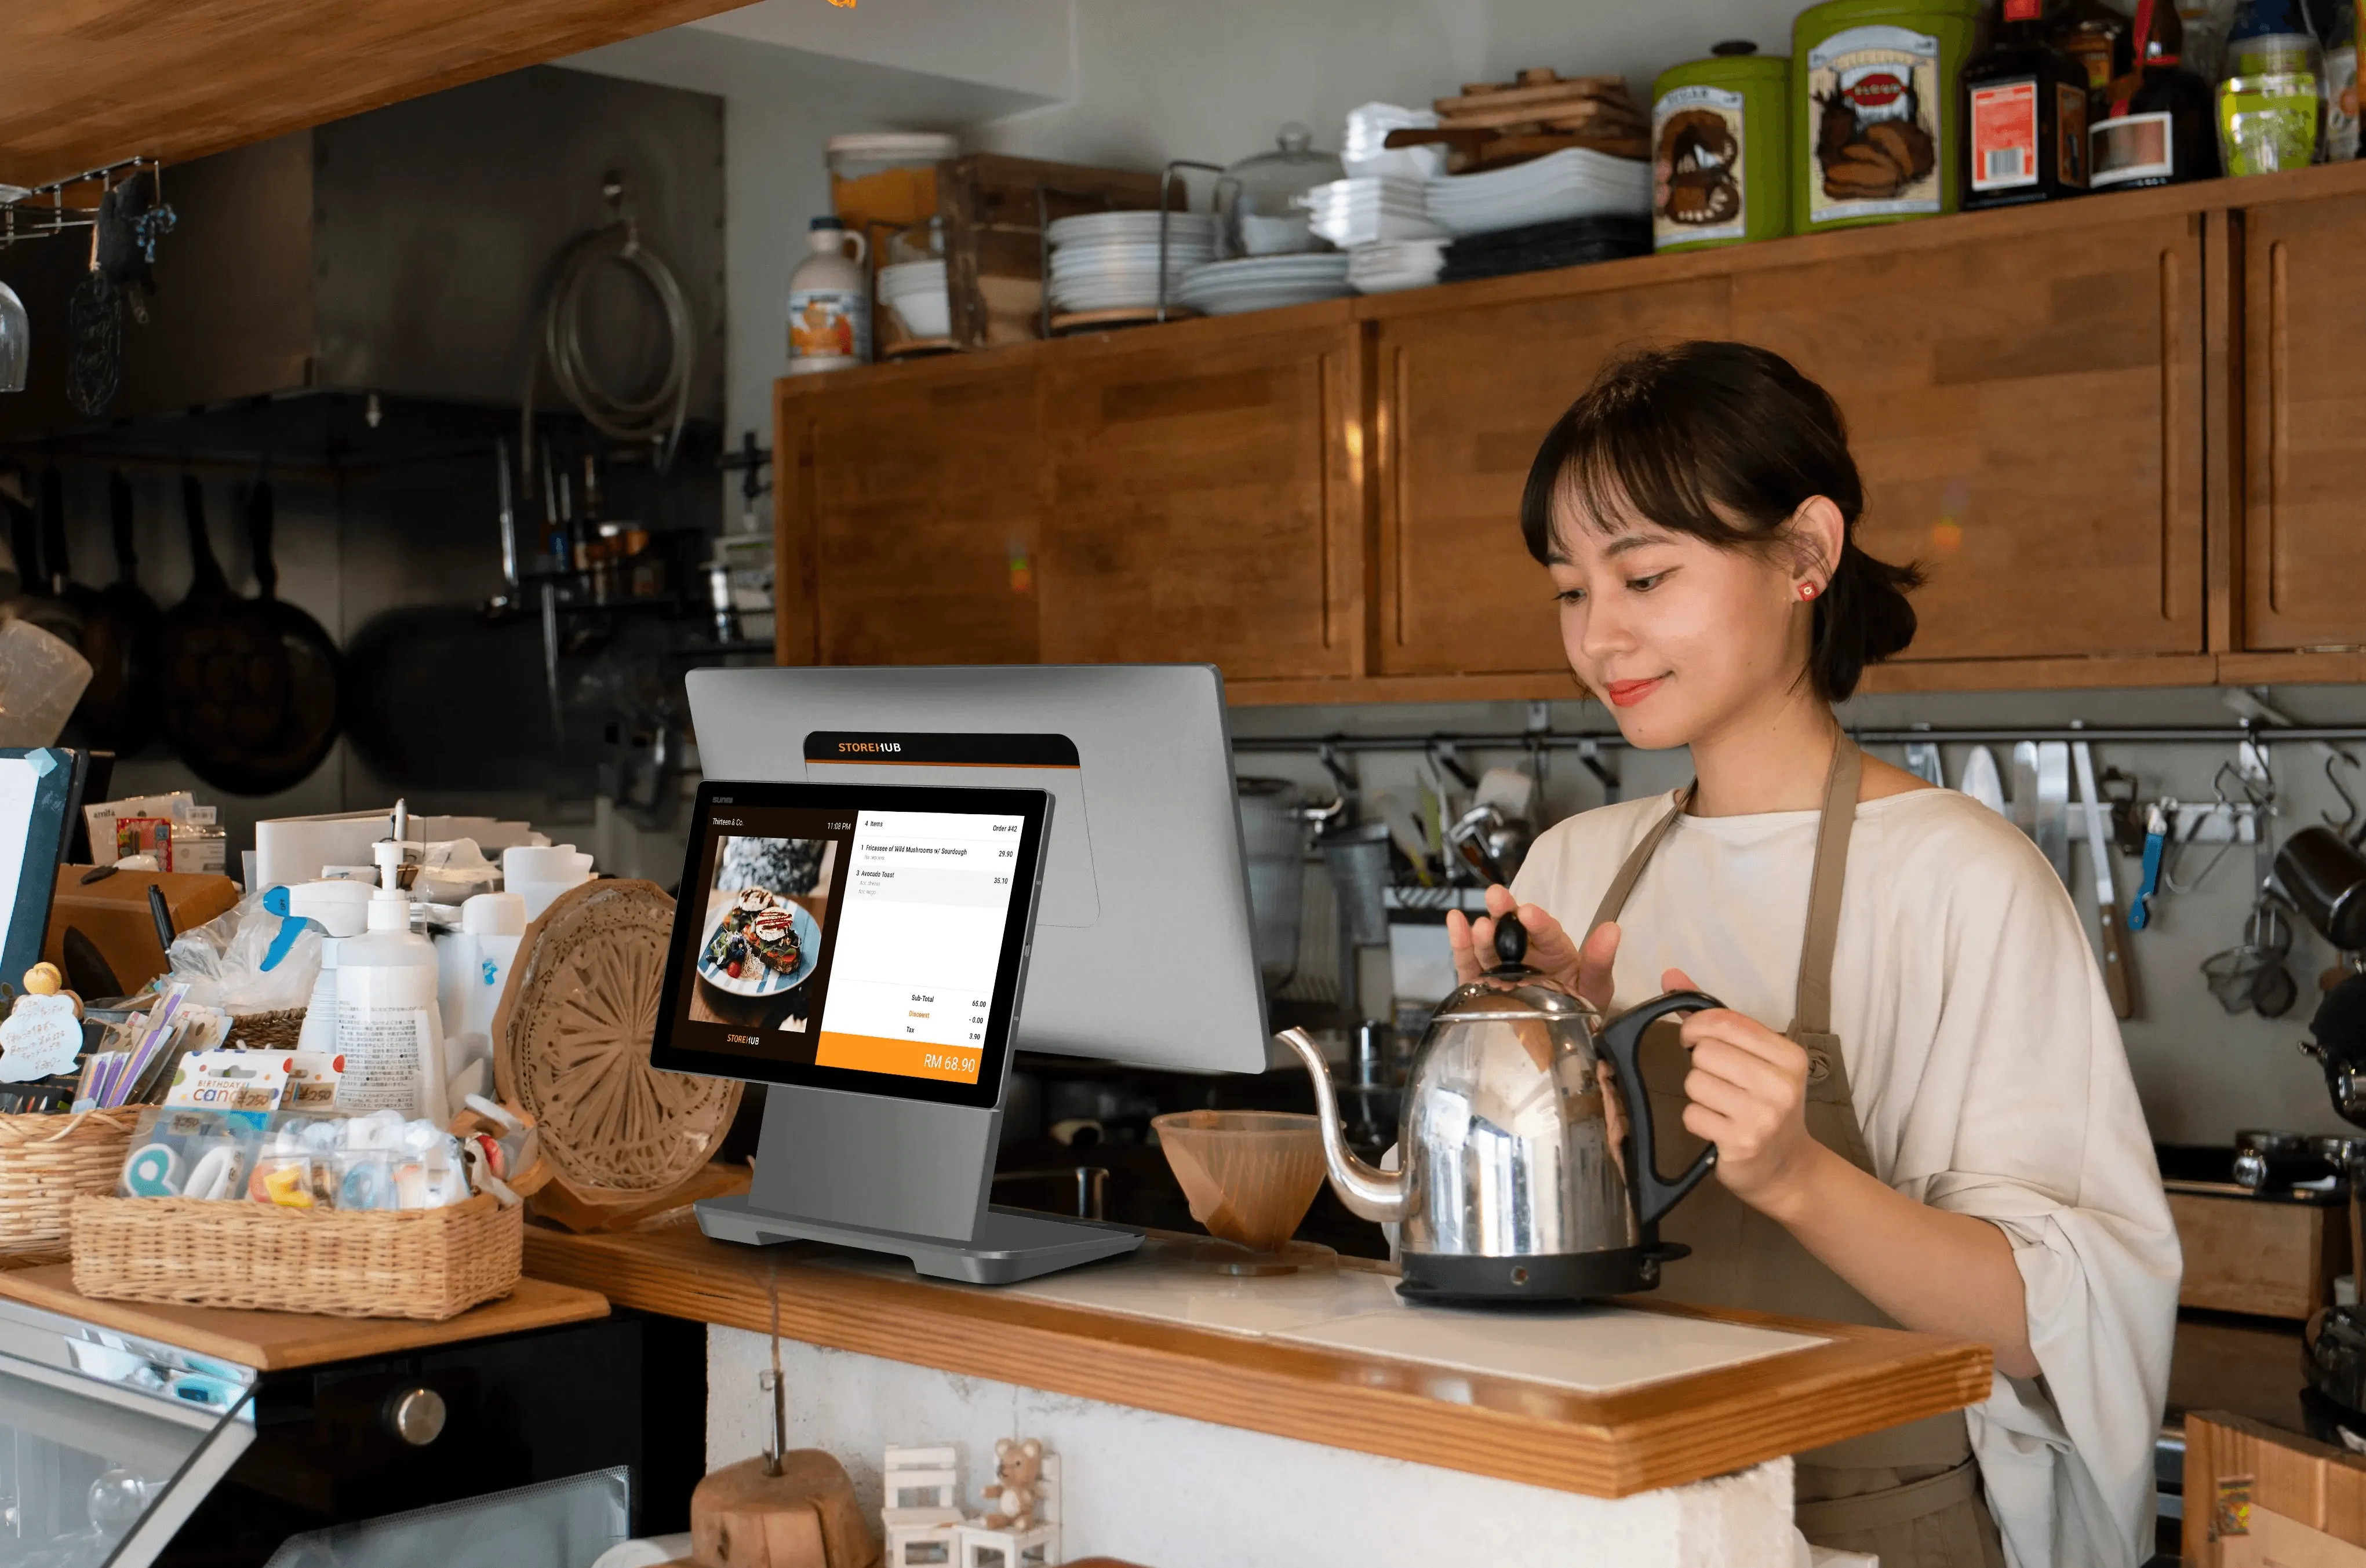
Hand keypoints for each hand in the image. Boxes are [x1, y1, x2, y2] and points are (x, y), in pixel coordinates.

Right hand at [1445, 886, 1619, 1009]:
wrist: (1558, 1048)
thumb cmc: (1581, 1013)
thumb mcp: (1596, 990)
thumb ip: (1600, 962)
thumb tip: (1613, 930)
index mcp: (1555, 953)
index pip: (1547, 934)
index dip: (1538, 923)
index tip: (1529, 913)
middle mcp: (1527, 956)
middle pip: (1514, 930)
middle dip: (1505, 912)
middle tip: (1497, 896)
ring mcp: (1502, 969)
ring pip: (1490, 947)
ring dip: (1484, 934)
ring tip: (1481, 926)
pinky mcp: (1481, 985)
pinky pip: (1469, 964)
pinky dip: (1460, 943)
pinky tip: (1455, 921)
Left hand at [1665, 965, 1826, 1216]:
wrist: (1788, 1168)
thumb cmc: (1766, 1104)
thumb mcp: (1754, 1057)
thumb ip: (1715, 1017)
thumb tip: (1670, 974)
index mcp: (1789, 1055)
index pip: (1724, 1022)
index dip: (1696, 1026)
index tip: (1692, 1038)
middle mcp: (1781, 1084)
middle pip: (1705, 1052)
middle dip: (1700, 1065)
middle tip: (1717, 1081)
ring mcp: (1763, 1116)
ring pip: (1694, 1082)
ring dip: (1698, 1094)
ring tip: (1721, 1106)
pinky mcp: (1741, 1142)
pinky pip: (1692, 1114)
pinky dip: (1697, 1119)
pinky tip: (1717, 1127)